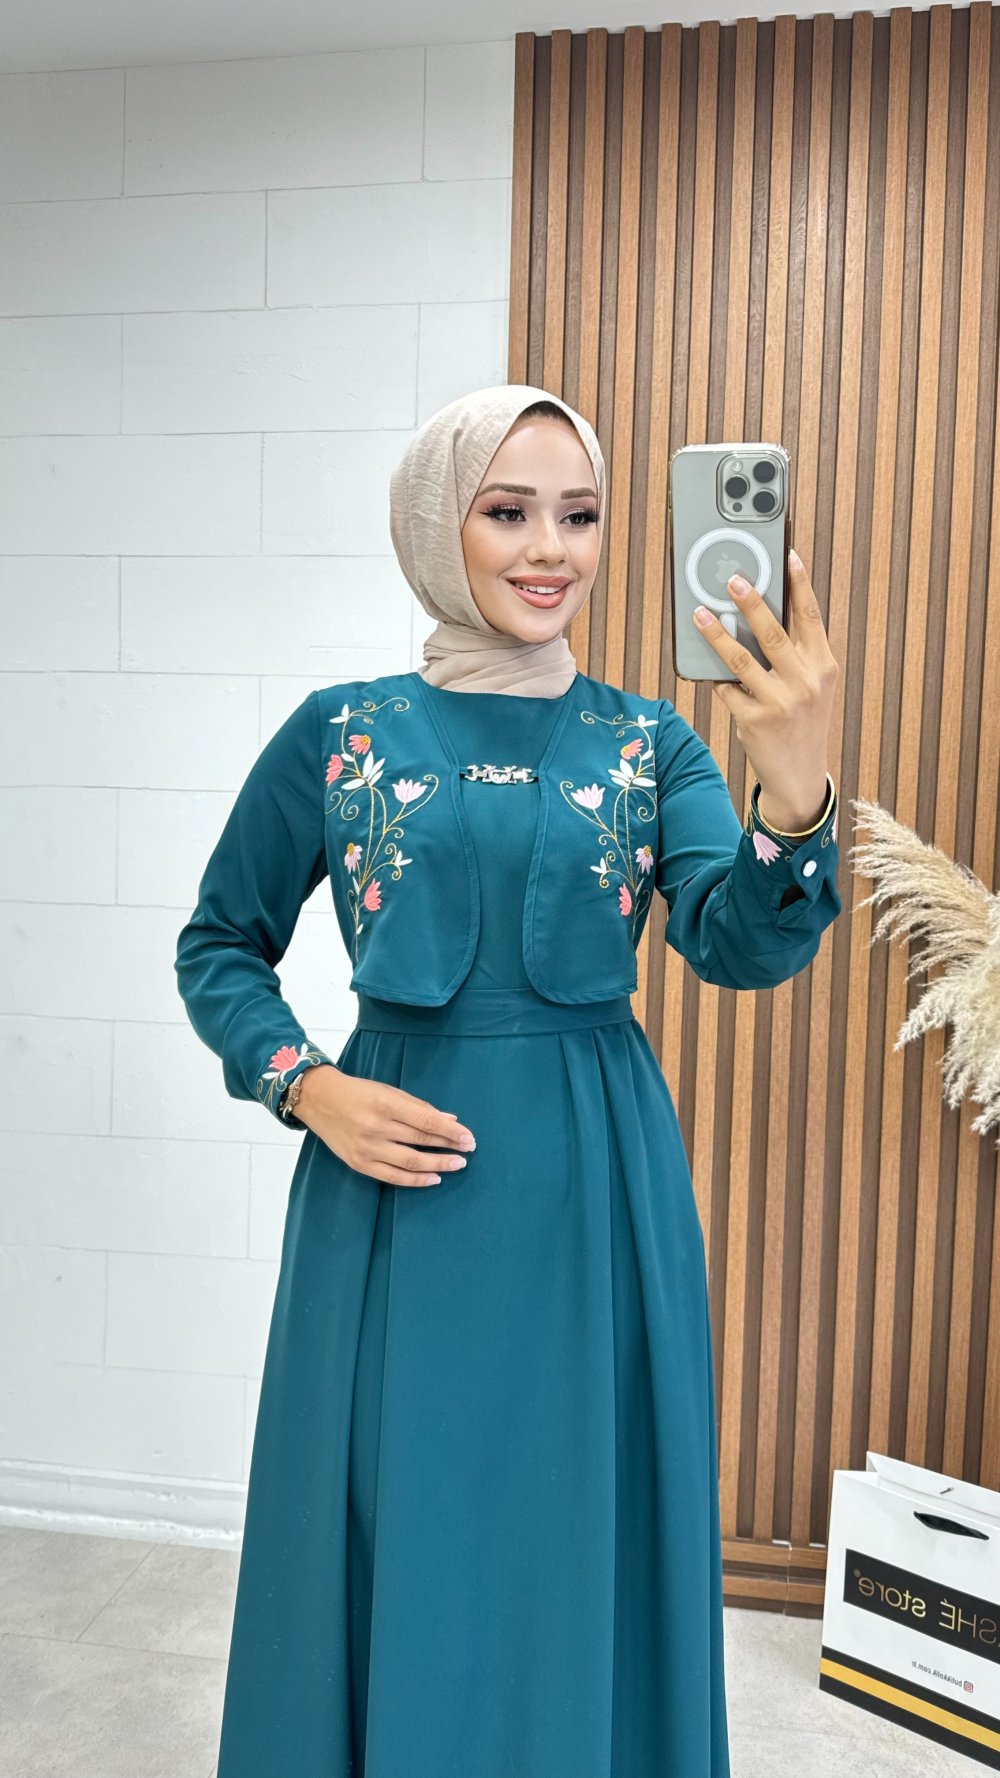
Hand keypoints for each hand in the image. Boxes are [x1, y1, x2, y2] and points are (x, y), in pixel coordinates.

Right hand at [297, 1065, 475, 1187]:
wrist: (320, 1101)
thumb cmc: (359, 1093)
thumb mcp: (389, 1091)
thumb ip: (418, 1107)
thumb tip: (449, 1120)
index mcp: (385, 1104)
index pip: (426, 1121)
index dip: (451, 1131)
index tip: (469, 1137)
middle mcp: (376, 1127)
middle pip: (420, 1141)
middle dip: (449, 1146)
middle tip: (468, 1150)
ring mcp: (367, 1148)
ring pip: (410, 1162)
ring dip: (438, 1164)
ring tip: (457, 1164)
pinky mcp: (359, 1164)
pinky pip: (392, 1177)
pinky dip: (416, 1179)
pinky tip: (434, 1178)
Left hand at [692, 547, 838, 826]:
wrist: (800, 776)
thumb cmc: (803, 722)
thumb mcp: (813, 687)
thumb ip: (796, 654)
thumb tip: (759, 615)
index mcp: (824, 667)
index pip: (811, 617)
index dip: (800, 584)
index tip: (787, 555)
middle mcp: (806, 683)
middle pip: (773, 633)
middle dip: (751, 603)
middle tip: (731, 579)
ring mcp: (780, 703)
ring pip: (741, 659)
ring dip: (717, 634)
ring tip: (700, 613)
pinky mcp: (754, 721)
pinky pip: (727, 689)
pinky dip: (716, 676)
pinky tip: (704, 665)